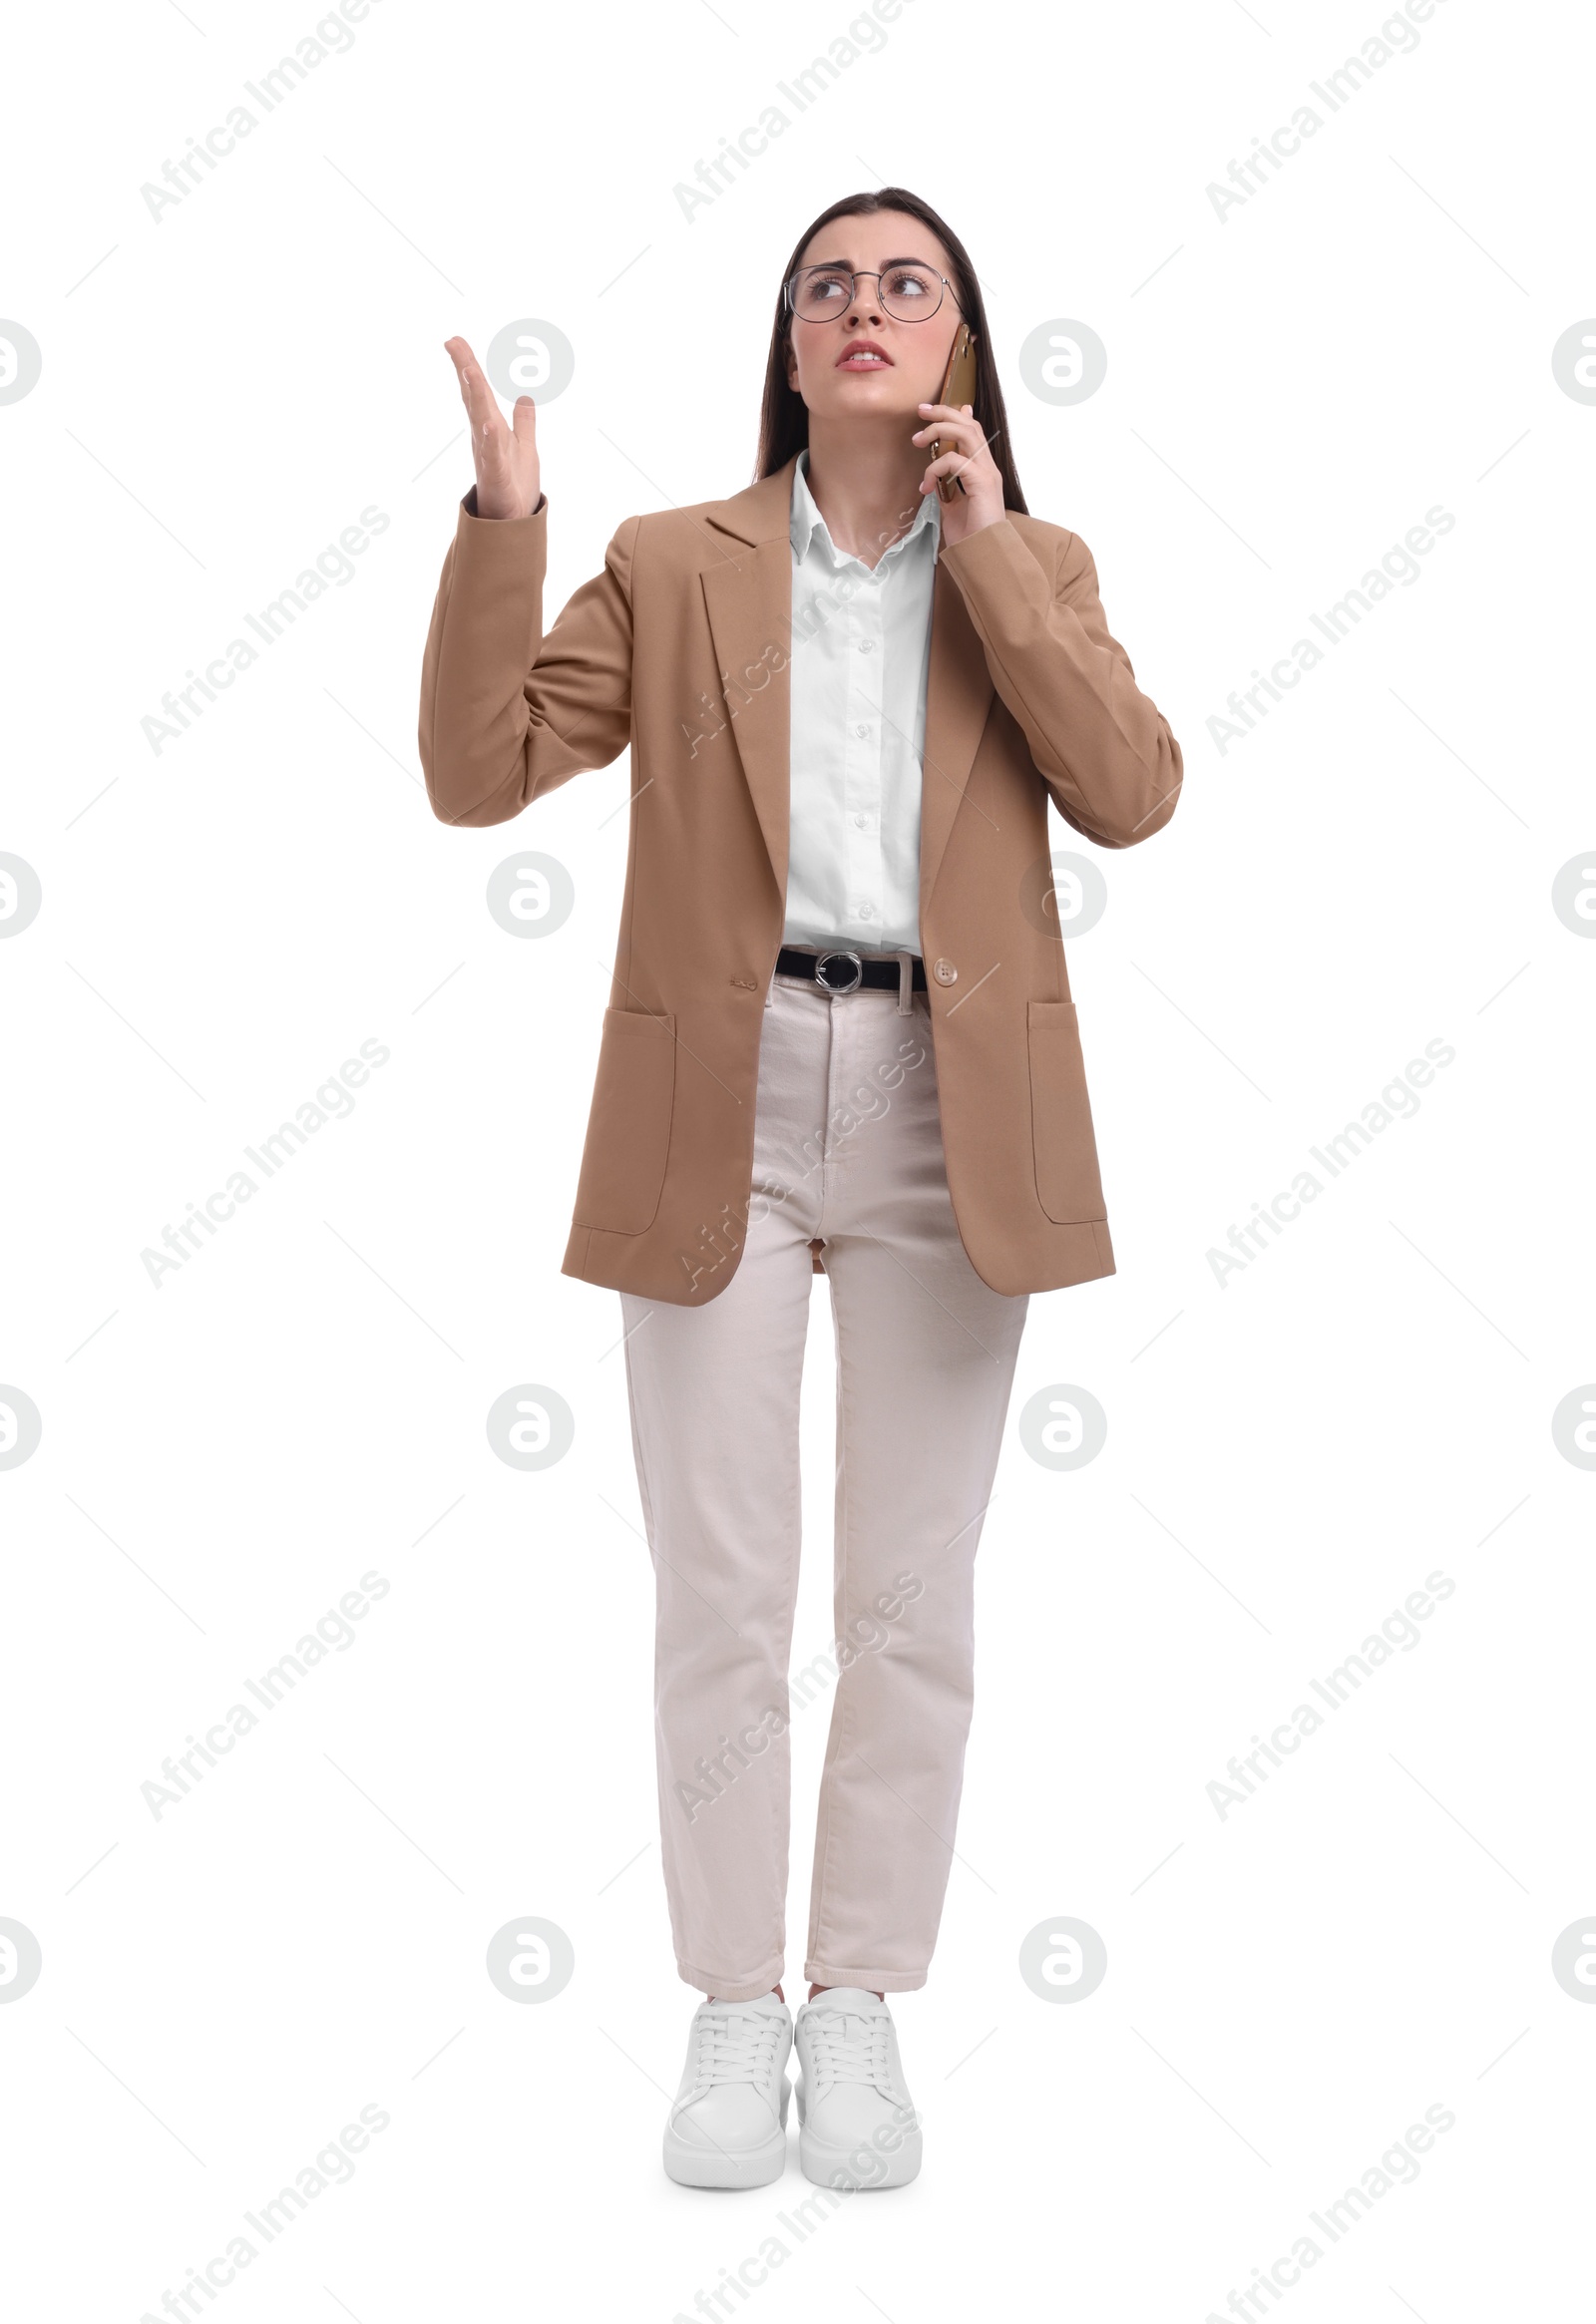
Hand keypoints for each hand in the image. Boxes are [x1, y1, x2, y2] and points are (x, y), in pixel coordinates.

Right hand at [444, 337, 539, 520]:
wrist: (514, 523)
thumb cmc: (516, 485)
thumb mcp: (525, 446)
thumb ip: (524, 422)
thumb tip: (525, 397)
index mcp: (491, 428)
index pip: (477, 392)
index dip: (468, 366)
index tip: (455, 340)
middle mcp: (485, 437)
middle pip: (474, 398)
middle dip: (465, 369)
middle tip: (452, 343)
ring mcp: (488, 455)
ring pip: (480, 420)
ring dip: (476, 395)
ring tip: (469, 369)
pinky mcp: (496, 475)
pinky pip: (493, 455)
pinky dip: (491, 439)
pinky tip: (490, 423)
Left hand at [911, 402, 1004, 547]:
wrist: (982, 555)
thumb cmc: (969, 535)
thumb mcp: (952, 507)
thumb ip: (946, 488)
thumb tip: (933, 477)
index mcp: (982, 470)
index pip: (972, 431)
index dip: (955, 415)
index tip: (931, 412)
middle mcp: (987, 467)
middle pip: (969, 424)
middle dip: (944, 413)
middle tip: (921, 411)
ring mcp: (987, 473)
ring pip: (966, 433)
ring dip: (939, 430)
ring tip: (918, 440)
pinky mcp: (982, 482)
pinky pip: (955, 462)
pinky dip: (935, 469)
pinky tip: (925, 486)